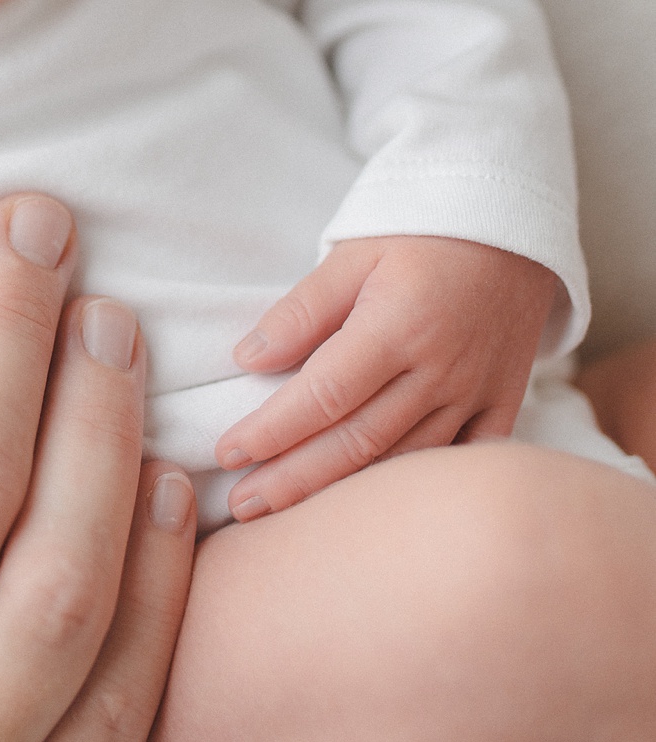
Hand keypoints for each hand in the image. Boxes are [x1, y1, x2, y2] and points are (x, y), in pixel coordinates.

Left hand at [216, 236, 558, 516]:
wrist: (514, 226)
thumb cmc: (422, 234)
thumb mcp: (353, 254)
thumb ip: (302, 310)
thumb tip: (247, 359)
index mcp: (398, 326)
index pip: (323, 396)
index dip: (272, 431)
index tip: (228, 452)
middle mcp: (440, 370)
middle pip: (357, 442)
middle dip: (292, 480)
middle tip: (241, 504)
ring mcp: (476, 393)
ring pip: (403, 461)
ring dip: (341, 494)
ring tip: (285, 515)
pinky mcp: (502, 404)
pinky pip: (458, 461)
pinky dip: (414, 490)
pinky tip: (371, 510)